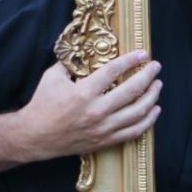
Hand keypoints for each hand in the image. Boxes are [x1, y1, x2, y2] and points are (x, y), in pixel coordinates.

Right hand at [16, 52, 161, 160]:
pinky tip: (154, 110)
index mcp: (83, 93)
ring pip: (138, 112)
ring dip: (153, 97)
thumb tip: (85, 50)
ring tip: (158, 86)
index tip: (143, 54)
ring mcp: (103, 128)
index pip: (113, 71)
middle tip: (156, 67)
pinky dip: (148, 121)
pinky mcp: (106, 141)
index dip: (131, 60)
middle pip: (132, 90)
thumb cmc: (42, 105)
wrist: (34, 136)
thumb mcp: (52, 78)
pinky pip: (134, 132)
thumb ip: (71, 64)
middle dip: (148, 76)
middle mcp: (96, 111)